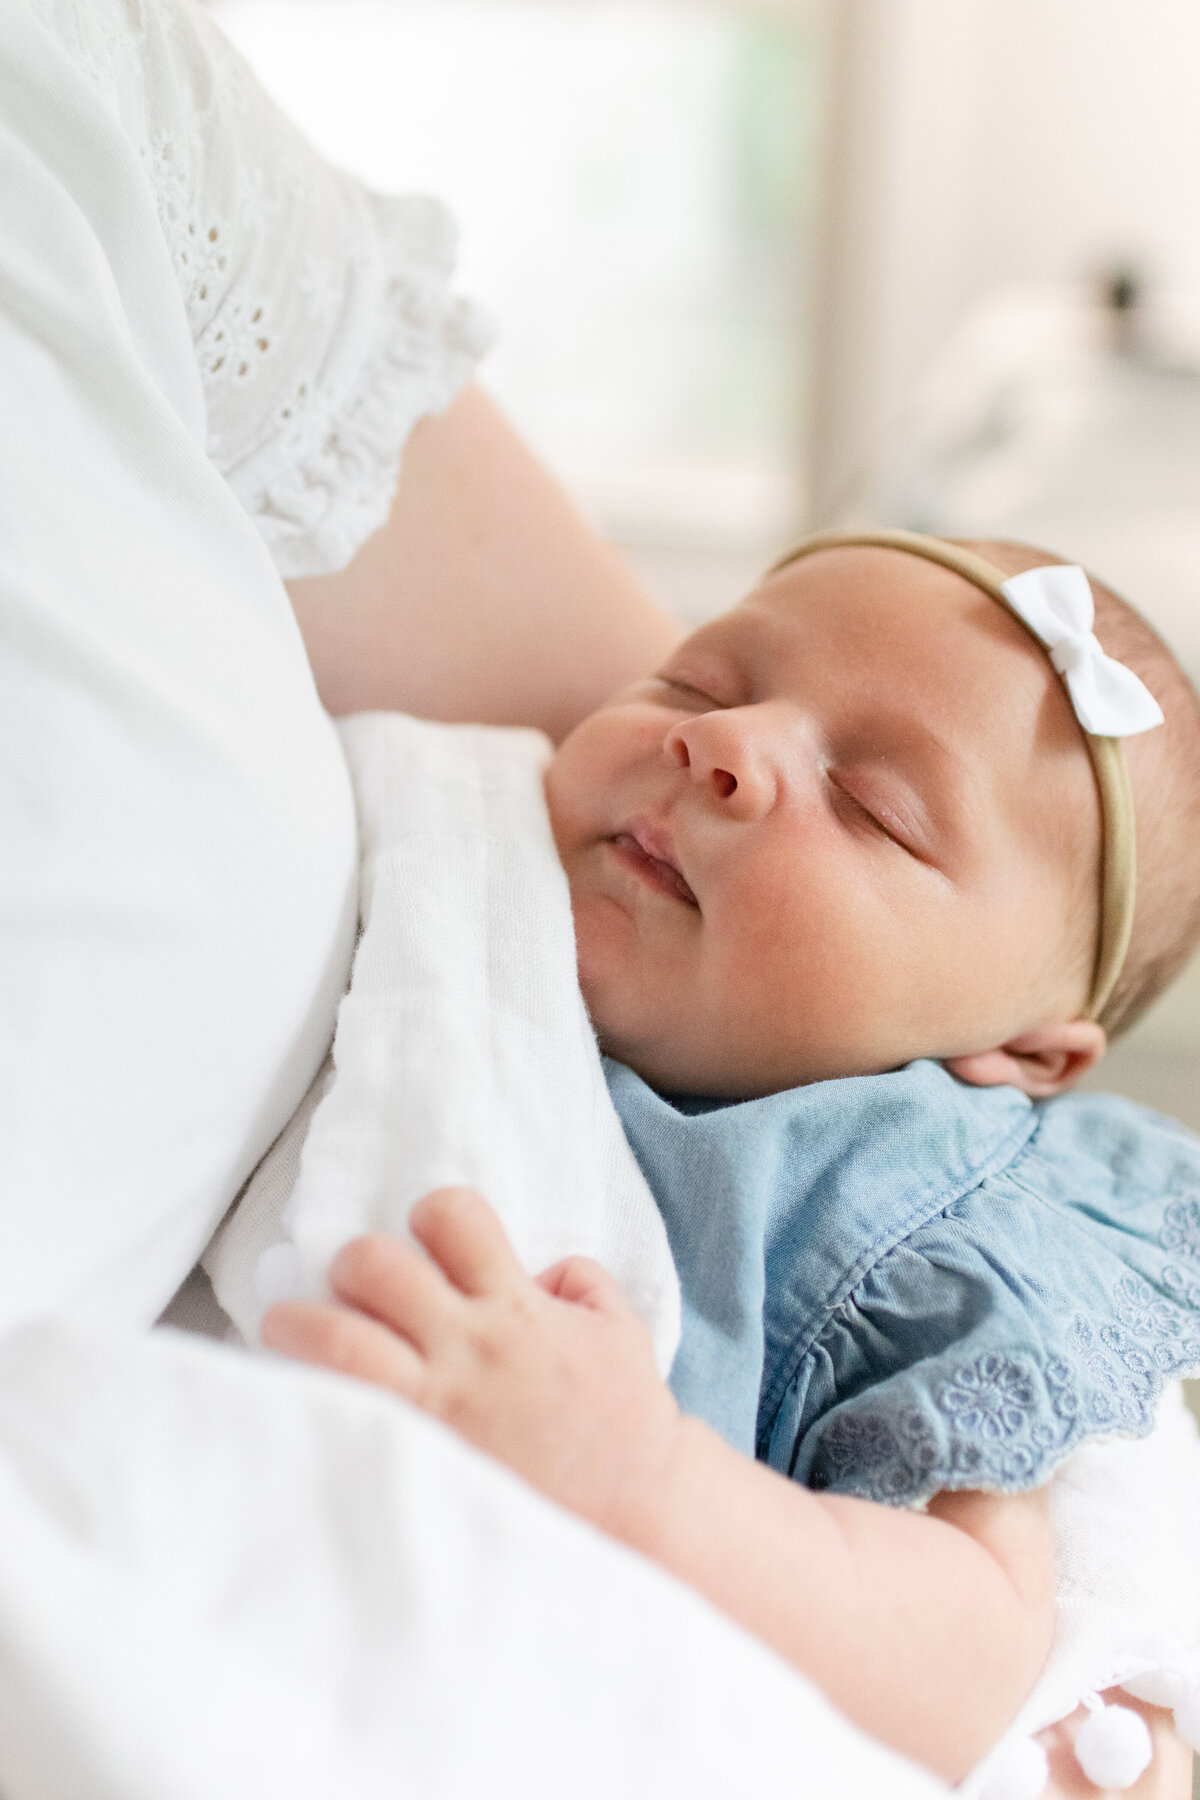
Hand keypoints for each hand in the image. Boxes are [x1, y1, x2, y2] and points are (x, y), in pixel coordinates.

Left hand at [261, 1187, 684, 1536]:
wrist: (633, 1521)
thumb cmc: (628, 1428)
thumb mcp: (619, 1329)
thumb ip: (576, 1281)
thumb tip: (534, 1269)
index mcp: (514, 1306)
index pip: (452, 1215)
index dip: (433, 1216)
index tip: (429, 1245)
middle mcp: (464, 1347)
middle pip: (373, 1262)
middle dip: (355, 1260)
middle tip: (354, 1286)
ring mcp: (431, 1407)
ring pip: (334, 1338)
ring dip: (300, 1322)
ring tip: (290, 1327)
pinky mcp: (410, 1462)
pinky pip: (337, 1415)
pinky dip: (310, 1397)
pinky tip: (304, 1399)